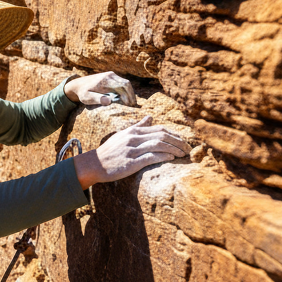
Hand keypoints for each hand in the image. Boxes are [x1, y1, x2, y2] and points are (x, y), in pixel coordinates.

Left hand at [64, 72, 136, 106]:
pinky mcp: (111, 76)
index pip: (122, 86)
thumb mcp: (87, 98)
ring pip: (126, 83)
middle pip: (126, 84)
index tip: (129, 105)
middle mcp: (109, 76)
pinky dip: (126, 90)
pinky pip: (122, 82)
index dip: (128, 95)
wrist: (78, 85)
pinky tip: (127, 98)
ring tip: (131, 103)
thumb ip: (98, 99)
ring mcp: (111, 75)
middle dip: (131, 94)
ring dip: (130, 92)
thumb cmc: (83, 93)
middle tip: (133, 105)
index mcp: (105, 81)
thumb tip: (109, 101)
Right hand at [72, 116, 190, 188]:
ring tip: (182, 154)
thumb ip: (138, 126)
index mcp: (133, 131)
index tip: (183, 141)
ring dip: (174, 149)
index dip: (175, 134)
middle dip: (178, 142)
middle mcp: (133, 138)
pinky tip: (171, 158)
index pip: (160, 129)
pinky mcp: (131, 163)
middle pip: (162, 136)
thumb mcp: (123, 135)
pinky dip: (163, 156)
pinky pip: (151, 157)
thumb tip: (150, 117)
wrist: (93, 164)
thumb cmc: (109, 151)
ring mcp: (132, 150)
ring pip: (159, 145)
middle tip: (188, 149)